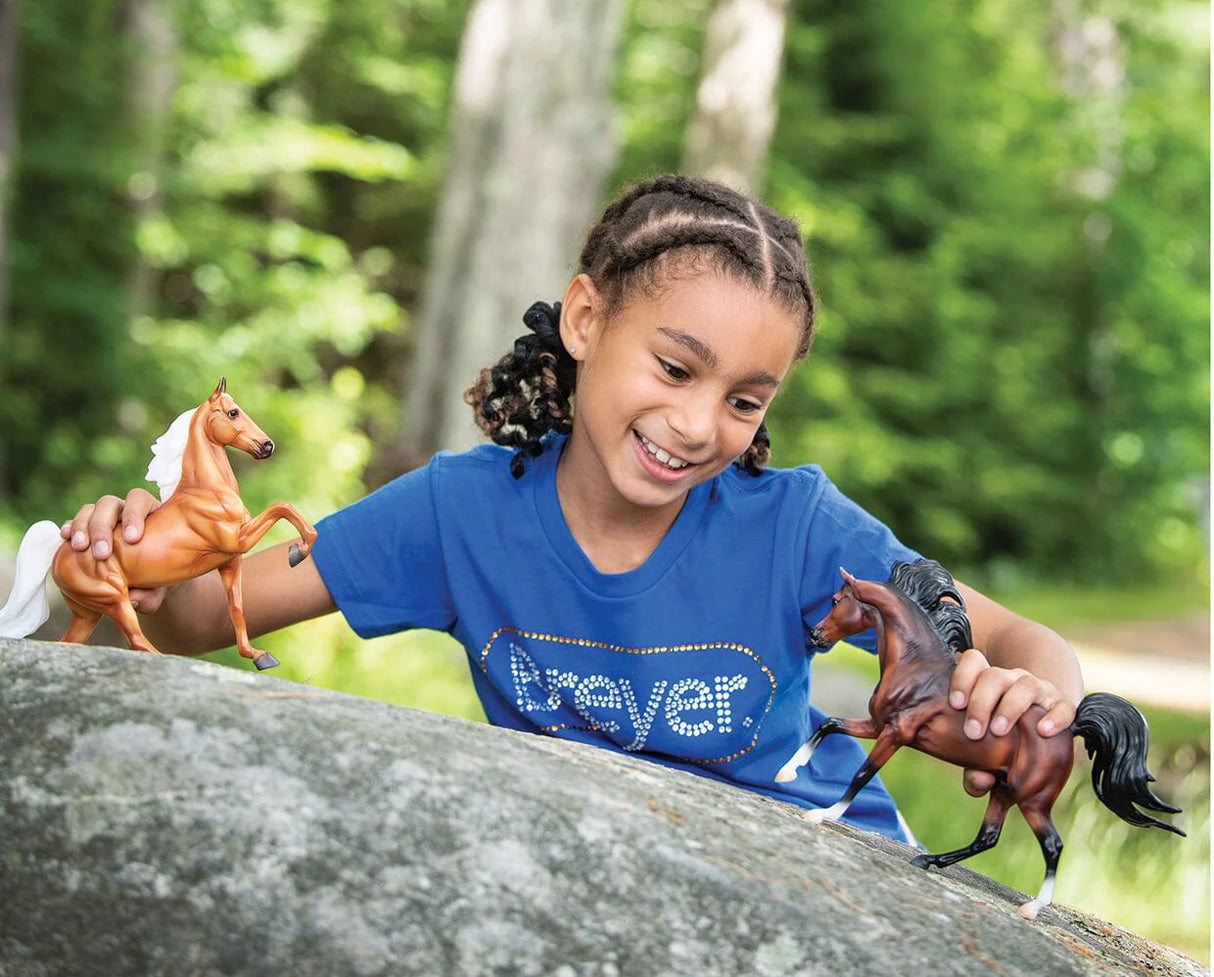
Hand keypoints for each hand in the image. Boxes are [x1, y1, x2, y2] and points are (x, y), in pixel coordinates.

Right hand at [60, 488, 165, 611]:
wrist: (143, 581)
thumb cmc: (156, 579)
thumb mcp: (159, 588)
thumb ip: (151, 595)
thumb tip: (133, 600)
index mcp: (149, 515)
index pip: (140, 500)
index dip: (135, 515)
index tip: (132, 539)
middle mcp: (124, 511)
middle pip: (109, 504)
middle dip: (102, 527)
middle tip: (102, 553)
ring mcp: (103, 519)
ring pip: (89, 510)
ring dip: (82, 527)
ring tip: (79, 548)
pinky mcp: (85, 531)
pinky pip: (73, 523)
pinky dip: (69, 529)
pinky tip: (65, 539)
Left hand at [949, 648, 1076, 796]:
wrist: (1041, 727)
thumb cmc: (1003, 741)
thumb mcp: (986, 752)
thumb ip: (976, 772)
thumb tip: (981, 781)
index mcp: (987, 683)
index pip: (973, 662)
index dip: (963, 677)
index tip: (955, 703)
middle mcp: (1011, 680)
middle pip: (994, 676)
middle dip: (980, 703)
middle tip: (973, 733)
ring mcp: (1038, 690)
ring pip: (1025, 686)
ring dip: (1010, 708)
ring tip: (999, 731)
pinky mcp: (1062, 705)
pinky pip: (1063, 706)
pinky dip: (1055, 717)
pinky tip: (1044, 731)